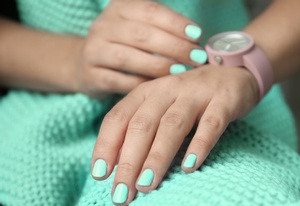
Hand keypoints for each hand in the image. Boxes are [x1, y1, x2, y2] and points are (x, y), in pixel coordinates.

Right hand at [73, 0, 206, 94]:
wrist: (86, 62)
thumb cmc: (125, 44)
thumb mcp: (139, 26)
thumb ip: (164, 29)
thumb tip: (197, 41)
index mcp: (120, 8)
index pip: (150, 11)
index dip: (175, 23)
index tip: (197, 35)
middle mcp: (103, 26)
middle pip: (141, 35)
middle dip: (174, 46)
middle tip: (197, 57)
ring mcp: (94, 51)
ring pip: (128, 58)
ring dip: (159, 66)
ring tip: (181, 72)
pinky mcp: (91, 76)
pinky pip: (119, 82)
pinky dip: (141, 84)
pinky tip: (159, 88)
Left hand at [90, 65, 258, 205]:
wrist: (232, 73)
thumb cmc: (189, 98)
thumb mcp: (160, 106)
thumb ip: (141, 128)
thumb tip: (118, 166)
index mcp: (147, 92)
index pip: (118, 118)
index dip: (106, 145)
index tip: (100, 175)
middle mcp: (167, 90)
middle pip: (142, 125)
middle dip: (129, 162)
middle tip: (122, 193)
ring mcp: (196, 94)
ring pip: (172, 126)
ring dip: (157, 157)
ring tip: (146, 185)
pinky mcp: (223, 101)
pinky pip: (210, 124)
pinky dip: (199, 145)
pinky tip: (189, 166)